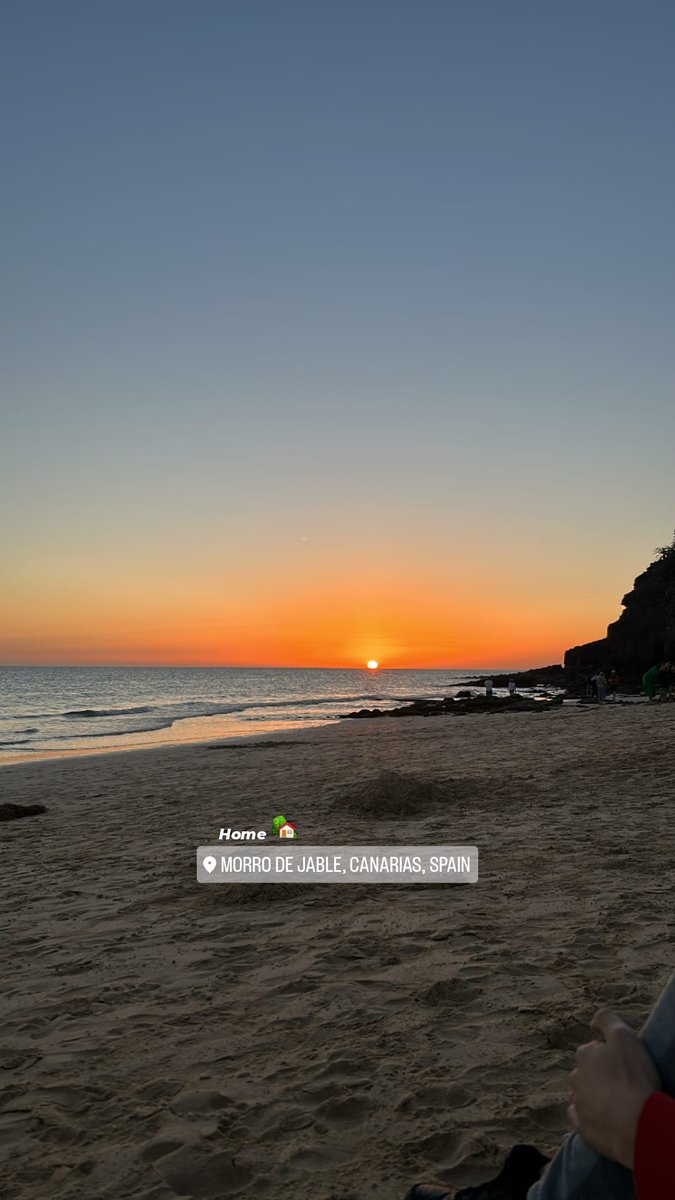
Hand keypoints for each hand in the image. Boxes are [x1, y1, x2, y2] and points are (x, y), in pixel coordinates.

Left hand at [568, 1007, 659, 1168]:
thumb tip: (593, 1021)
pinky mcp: (581, 1126)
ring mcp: (577, 1103)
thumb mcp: (624, 1036)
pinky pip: (580, 1117)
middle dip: (600, 1076)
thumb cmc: (632, 1078)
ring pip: (582, 1094)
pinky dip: (588, 1116)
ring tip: (617, 1103)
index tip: (625, 1066)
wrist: (635, 1123)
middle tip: (623, 1085)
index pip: (594, 1049)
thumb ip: (606, 1019)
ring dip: (594, 1095)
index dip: (611, 1056)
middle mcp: (575, 1077)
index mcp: (584, 1055)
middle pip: (587, 1072)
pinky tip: (604, 1119)